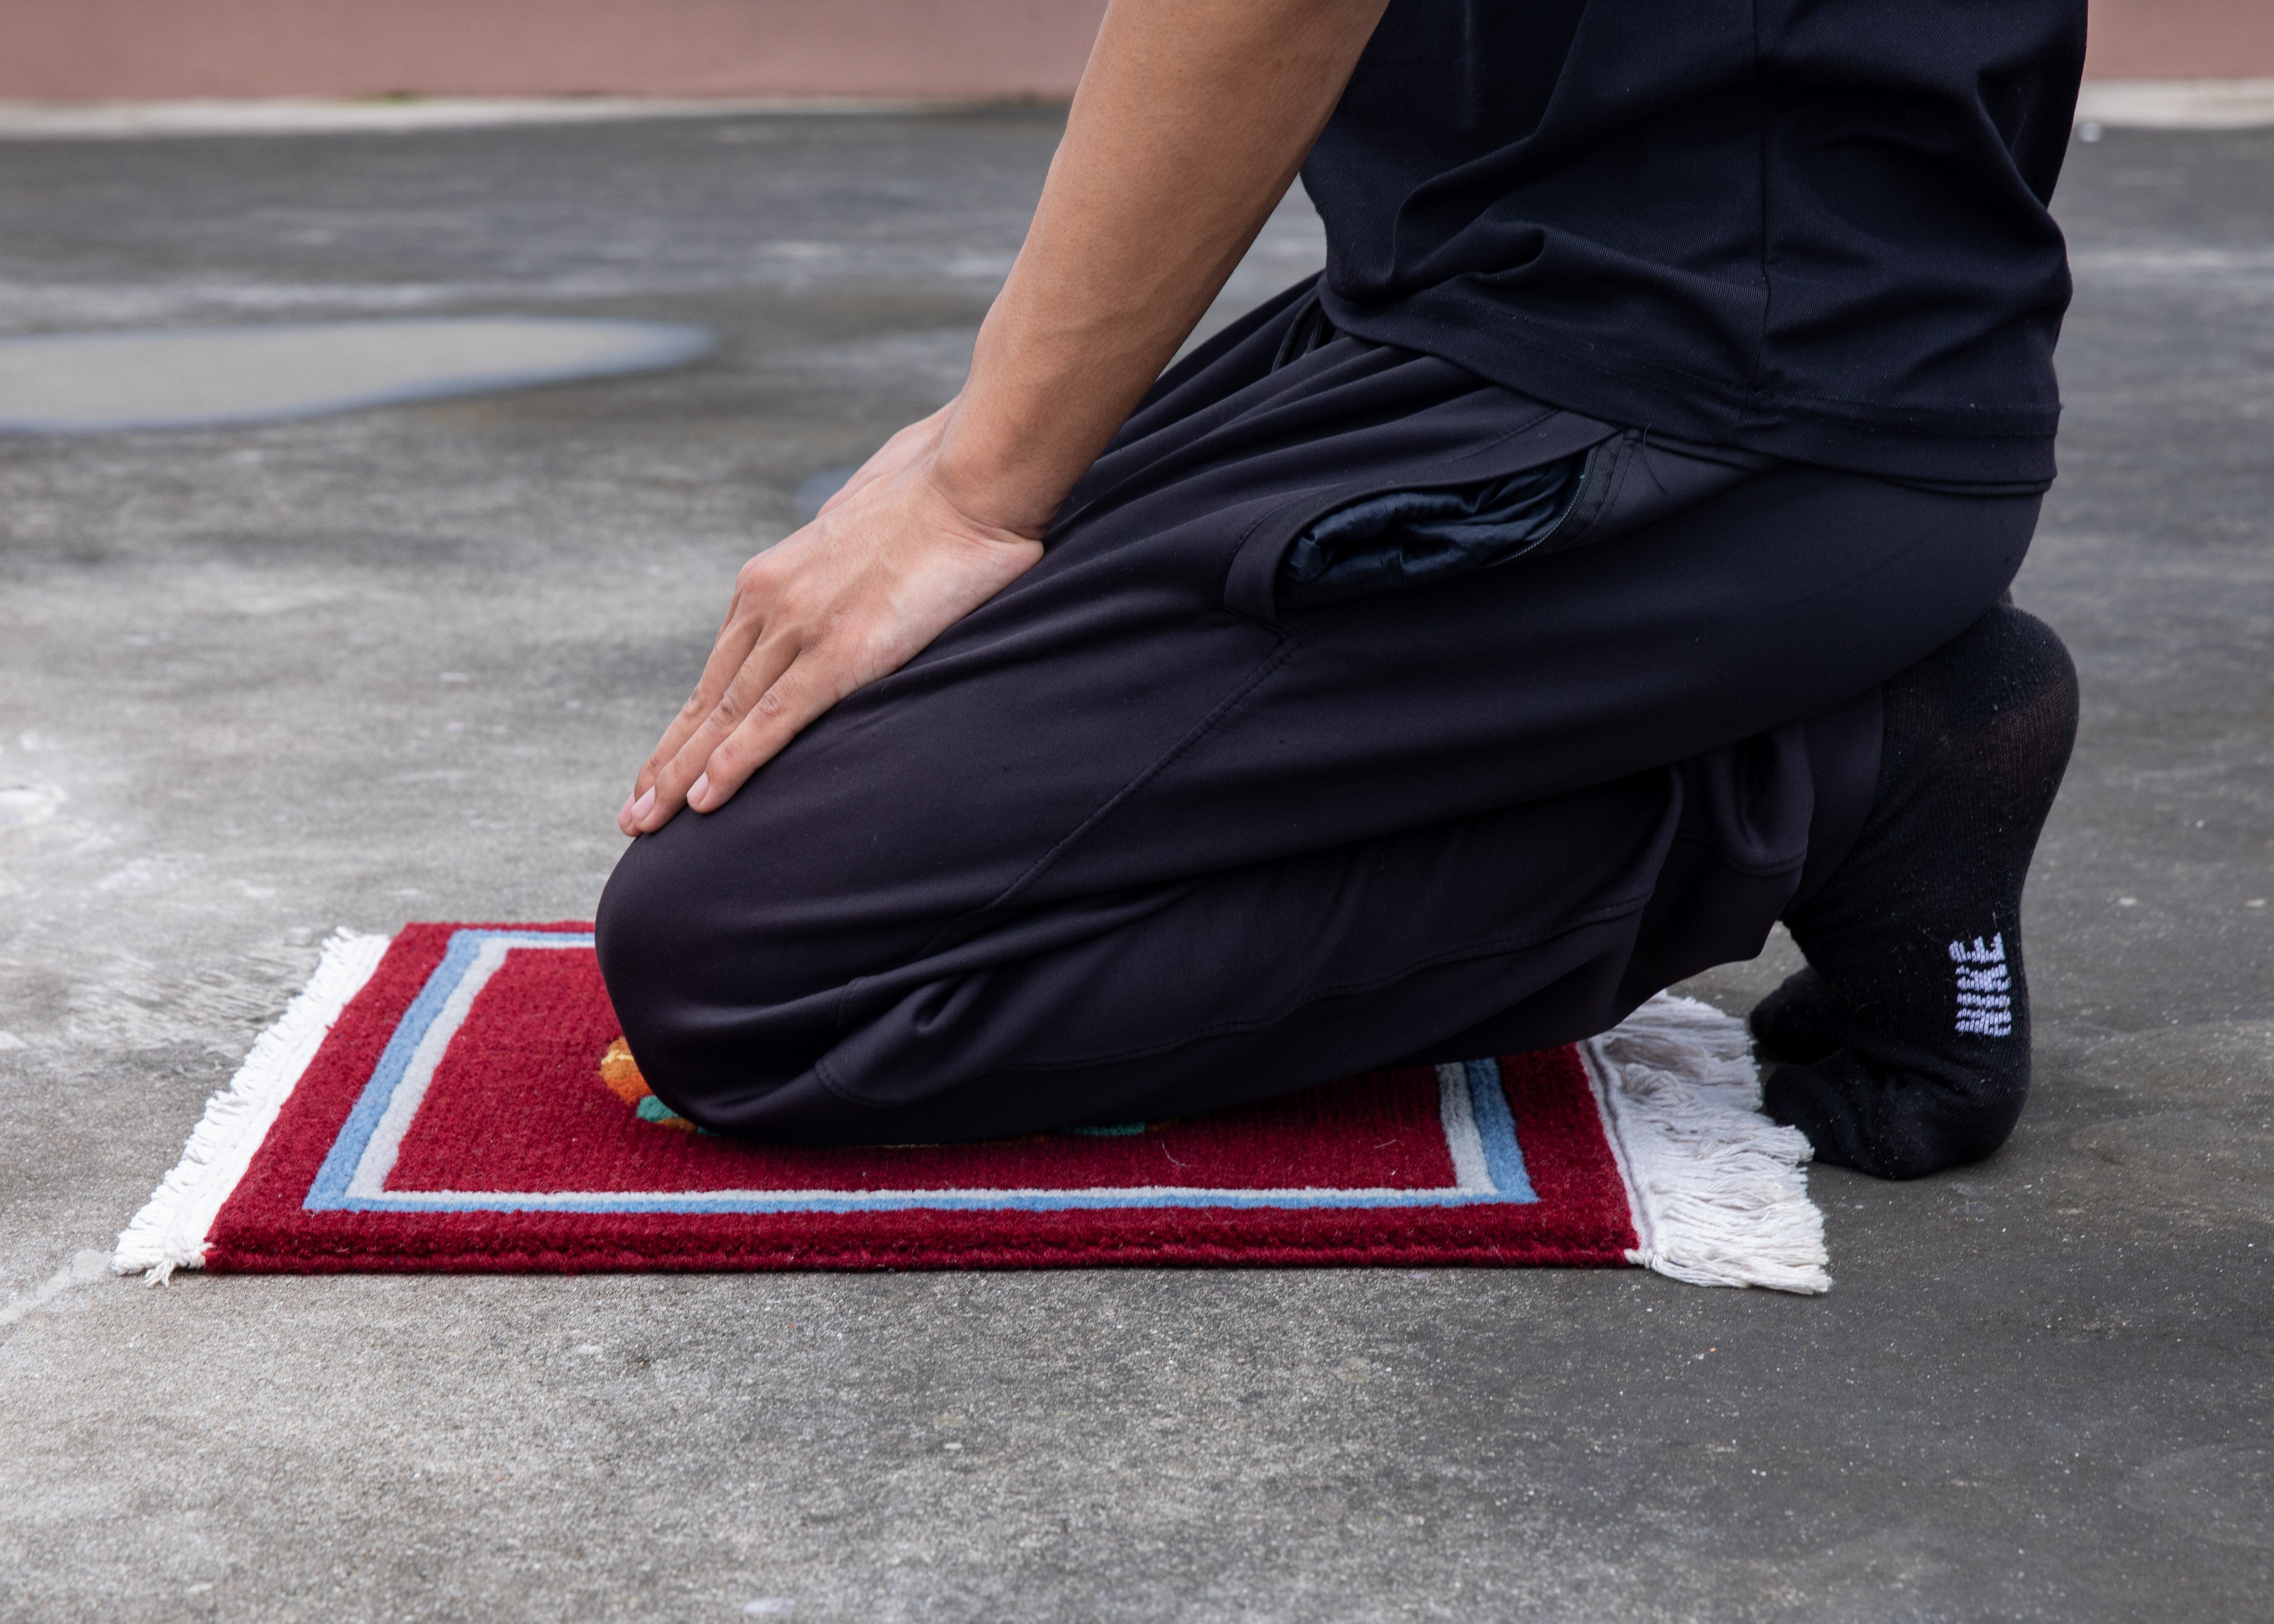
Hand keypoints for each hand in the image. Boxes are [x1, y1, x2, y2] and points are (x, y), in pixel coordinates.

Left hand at [619, 443, 1042, 833]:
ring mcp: (800, 627)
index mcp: (774, 577)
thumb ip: (841, 569)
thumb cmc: (934, 498)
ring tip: (645, 821)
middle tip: (632, 814)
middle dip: (667, 760)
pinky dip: (732, 763)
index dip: (690, 725)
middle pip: (708, 698)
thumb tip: (853, 584)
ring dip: (680, 774)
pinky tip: (702, 800)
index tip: (663, 766)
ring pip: (725, 716)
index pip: (720, 668)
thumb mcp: (863, 533)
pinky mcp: (838, 652)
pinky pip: (772, 720)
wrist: (970, 480)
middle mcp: (771, 602)